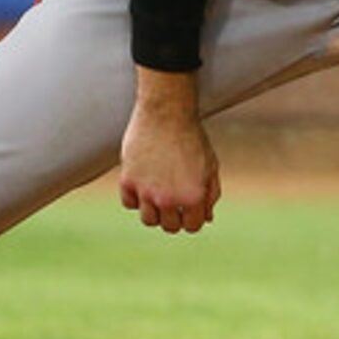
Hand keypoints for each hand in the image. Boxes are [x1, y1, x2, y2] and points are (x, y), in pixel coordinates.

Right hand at [118, 94, 219, 233]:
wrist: (166, 111)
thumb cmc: (192, 136)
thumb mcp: (210, 165)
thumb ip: (210, 194)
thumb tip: (206, 218)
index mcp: (193, 197)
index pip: (192, 227)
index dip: (193, 217)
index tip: (190, 206)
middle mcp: (168, 199)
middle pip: (170, 226)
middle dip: (175, 215)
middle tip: (174, 198)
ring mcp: (145, 191)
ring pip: (148, 220)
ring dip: (155, 210)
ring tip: (158, 193)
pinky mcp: (127, 180)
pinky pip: (129, 203)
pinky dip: (136, 197)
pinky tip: (144, 182)